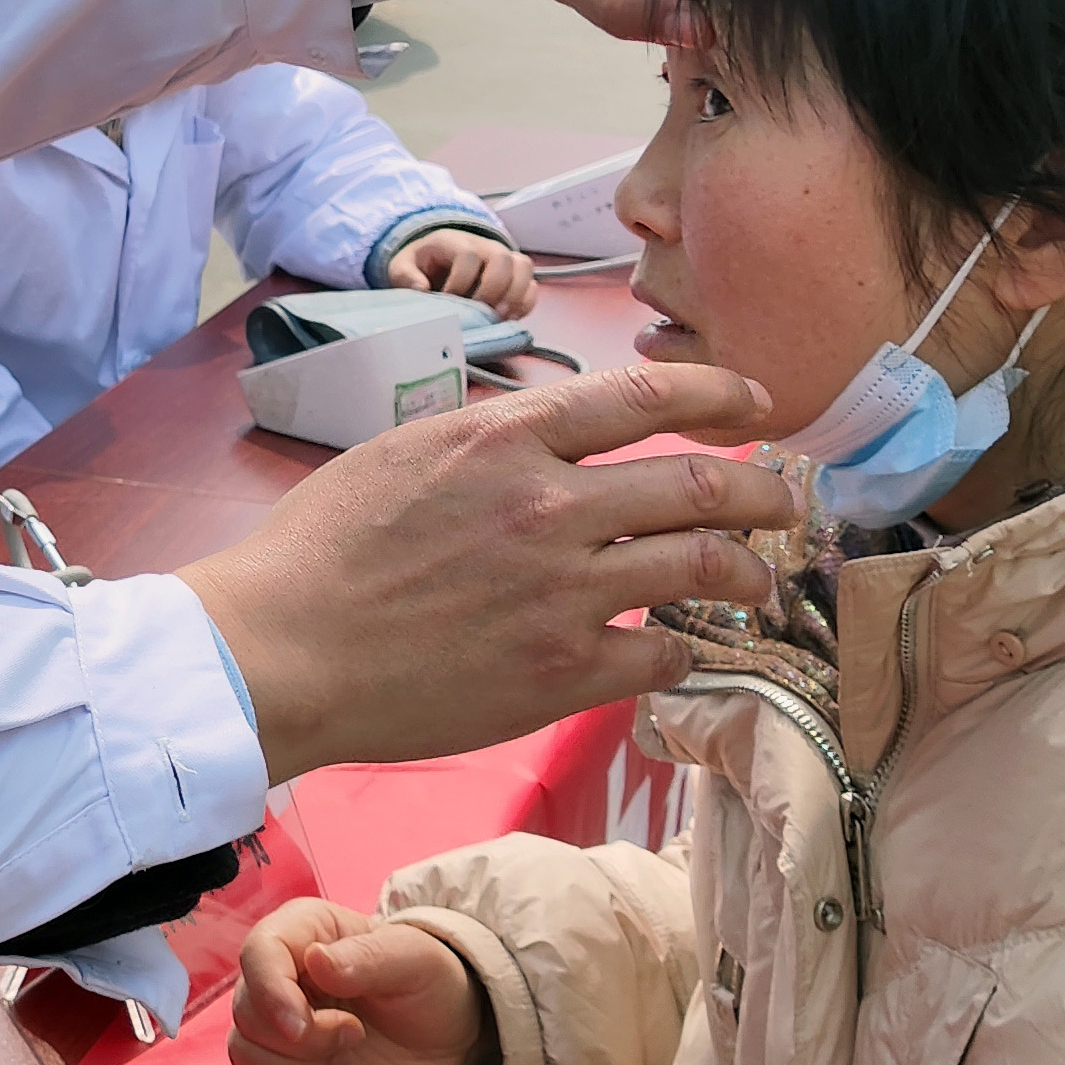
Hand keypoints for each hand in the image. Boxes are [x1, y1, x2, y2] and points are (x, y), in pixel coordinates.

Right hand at [179, 359, 797, 783]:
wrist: (280, 649)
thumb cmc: (318, 551)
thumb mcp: (400, 454)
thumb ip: (487, 441)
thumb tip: (545, 442)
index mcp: (506, 438)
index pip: (646, 397)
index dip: (719, 394)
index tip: (758, 403)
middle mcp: (551, 504)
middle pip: (700, 484)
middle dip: (762, 491)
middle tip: (784, 502)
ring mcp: (564, 590)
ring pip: (702, 568)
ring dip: (745, 573)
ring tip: (756, 580)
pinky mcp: (562, 670)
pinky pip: (660, 654)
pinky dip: (681, 651)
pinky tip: (677, 652)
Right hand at [228, 901, 484, 1064]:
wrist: (447, 1037)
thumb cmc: (431, 983)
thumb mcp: (414, 960)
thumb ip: (367, 958)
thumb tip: (316, 961)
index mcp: (303, 932)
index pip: (257, 955)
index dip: (271, 993)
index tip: (302, 1026)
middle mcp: (280, 976)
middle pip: (247, 1013)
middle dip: (302, 1039)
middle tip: (355, 1033)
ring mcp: (279, 1026)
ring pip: (244, 1053)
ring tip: (345, 1053)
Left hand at [387, 225, 538, 311]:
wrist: (436, 260)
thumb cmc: (419, 266)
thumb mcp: (401, 267)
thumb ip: (405, 276)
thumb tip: (421, 288)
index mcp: (454, 241)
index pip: (469, 255)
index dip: (461, 281)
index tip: (449, 300)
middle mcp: (484, 245)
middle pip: (502, 258)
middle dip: (493, 289)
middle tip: (480, 312)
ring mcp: (503, 259)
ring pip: (523, 267)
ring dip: (515, 295)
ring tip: (499, 317)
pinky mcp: (515, 276)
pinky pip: (532, 285)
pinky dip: (525, 303)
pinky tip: (509, 318)